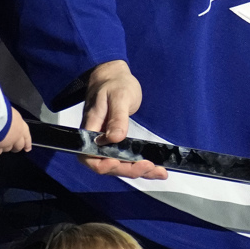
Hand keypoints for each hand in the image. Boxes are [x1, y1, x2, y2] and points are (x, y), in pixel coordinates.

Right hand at [0, 107, 33, 154]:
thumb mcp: (12, 113)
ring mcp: (8, 142)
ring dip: (6, 148)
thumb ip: (13, 119)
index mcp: (21, 126)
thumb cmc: (4, 111)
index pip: (27, 136)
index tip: (28, 149)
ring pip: (8, 149)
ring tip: (2, 147)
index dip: (27, 143)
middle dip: (17, 147)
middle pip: (19, 146)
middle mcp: (17, 136)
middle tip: (14, 148)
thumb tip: (10, 119)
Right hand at [81, 59, 166, 178]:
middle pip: (107, 165)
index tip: (121, 163)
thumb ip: (116, 118)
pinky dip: (140, 165)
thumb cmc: (114, 84)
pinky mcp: (117, 142)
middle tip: (151, 167)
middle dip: (128, 170)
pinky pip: (126, 158)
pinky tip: (155, 168)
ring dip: (138, 171)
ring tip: (159, 172)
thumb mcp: (118, 97)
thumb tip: (114, 138)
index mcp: (90, 130)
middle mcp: (96, 141)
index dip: (104, 165)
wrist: (114, 76)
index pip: (90, 157)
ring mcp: (106, 142)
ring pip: (118, 164)